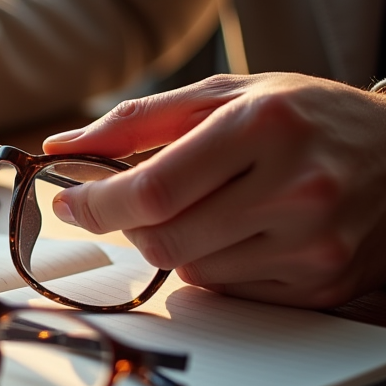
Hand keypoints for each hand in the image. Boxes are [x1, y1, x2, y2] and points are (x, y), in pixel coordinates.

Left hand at [42, 73, 385, 307]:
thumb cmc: (310, 118)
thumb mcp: (229, 95)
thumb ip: (139, 121)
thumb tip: (64, 146)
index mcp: (264, 127)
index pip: (153, 188)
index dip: (97, 203)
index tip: (71, 201)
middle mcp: (294, 188)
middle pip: (163, 237)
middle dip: (131, 226)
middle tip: (137, 204)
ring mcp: (312, 244)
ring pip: (191, 269)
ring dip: (178, 244)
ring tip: (215, 207)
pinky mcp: (320, 286)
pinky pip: (229, 291)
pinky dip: (217, 265)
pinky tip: (247, 232)